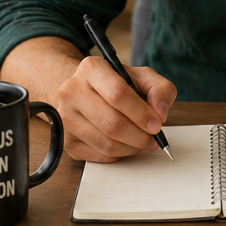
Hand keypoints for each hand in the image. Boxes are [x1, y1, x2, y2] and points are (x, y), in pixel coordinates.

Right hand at [55, 56, 176, 162]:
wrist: (83, 92)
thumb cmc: (115, 85)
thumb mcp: (141, 77)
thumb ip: (159, 89)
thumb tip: (160, 113)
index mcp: (91, 68)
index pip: (117, 94)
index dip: (141, 113)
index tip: (157, 124)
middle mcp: (72, 91)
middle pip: (112, 123)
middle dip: (139, 136)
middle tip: (153, 139)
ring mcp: (65, 117)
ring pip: (106, 143)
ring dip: (131, 148)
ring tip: (141, 141)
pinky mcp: (66, 140)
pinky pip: (99, 156)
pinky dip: (119, 155)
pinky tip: (125, 145)